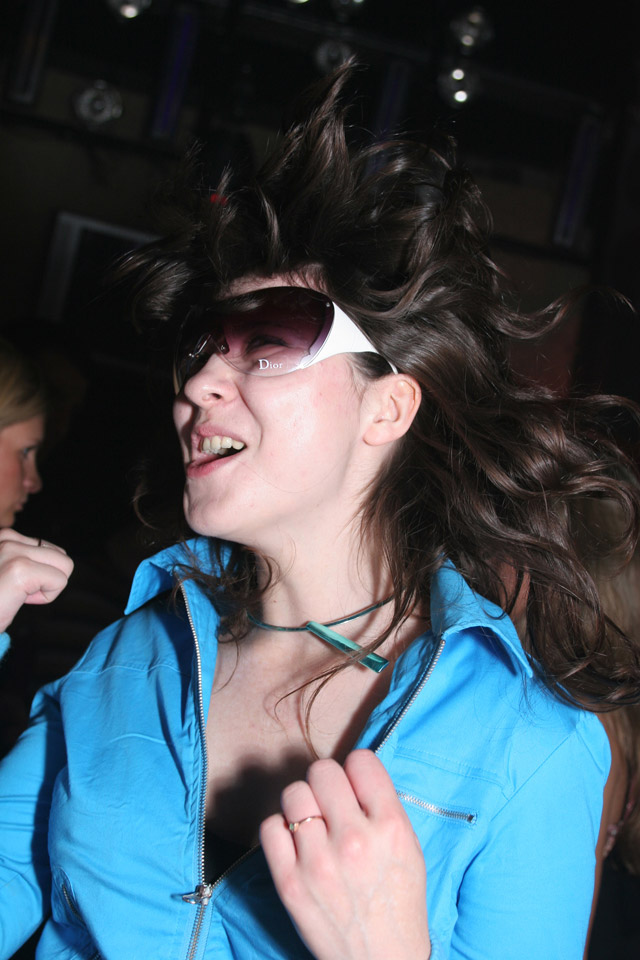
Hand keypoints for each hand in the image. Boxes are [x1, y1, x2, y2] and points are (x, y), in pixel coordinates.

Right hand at [0, 529, 73, 632]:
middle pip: (61, 555)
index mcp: (3, 537)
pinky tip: (17, 600)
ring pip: (65, 565)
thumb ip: (23, 561)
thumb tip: (57, 558)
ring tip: (14, 594)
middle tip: (15, 592)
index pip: (49, 548)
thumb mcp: (5, 572)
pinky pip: (60, 580)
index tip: (12, 585)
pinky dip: (46, 596)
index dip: (39, 575)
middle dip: (46, 579)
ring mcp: (12, 551)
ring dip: (45, 587)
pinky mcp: (20, 569)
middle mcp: (6, 538)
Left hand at [260, 749, 429, 959]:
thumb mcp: (408, 847)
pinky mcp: (290, 883)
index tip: (355, 787)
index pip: (361, 760)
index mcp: (390, 827)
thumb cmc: (398, 901)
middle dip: (326, 784)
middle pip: (322, 770)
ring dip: (302, 805)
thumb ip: (382, 805)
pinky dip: (280, 831)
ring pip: (293, 793)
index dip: (356, 770)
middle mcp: (354, 840)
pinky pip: (269, 827)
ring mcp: (319, 862)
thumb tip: (351, 771)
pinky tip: (296, 844)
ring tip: (313, 825)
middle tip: (331, 805)